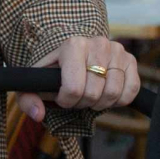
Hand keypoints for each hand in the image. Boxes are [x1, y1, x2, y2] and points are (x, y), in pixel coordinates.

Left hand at [19, 36, 138, 122]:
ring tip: (91, 95)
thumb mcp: (35, 83)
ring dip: (100, 103)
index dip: (66, 102)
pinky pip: (131, 90)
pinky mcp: (131, 59)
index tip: (62, 97)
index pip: (74, 88)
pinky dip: (119, 100)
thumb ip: (28, 99)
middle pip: (93, 94)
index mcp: (73, 45)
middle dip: (82, 104)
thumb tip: (38, 115)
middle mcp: (97, 43)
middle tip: (77, 97)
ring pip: (113, 93)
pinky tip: (107, 94)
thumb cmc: (55, 72)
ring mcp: (117, 50)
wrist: (76, 54)